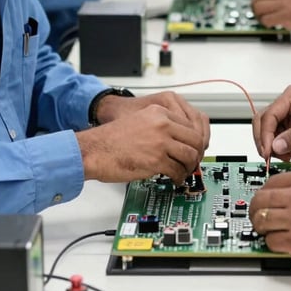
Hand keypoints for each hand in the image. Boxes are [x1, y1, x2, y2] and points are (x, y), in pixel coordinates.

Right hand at [77, 91, 210, 185]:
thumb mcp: (140, 120)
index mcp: (159, 112)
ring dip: (189, 167)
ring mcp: (160, 142)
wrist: (95, 150)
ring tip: (183, 172)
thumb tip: (178, 140)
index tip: (193, 149)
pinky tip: (174, 179)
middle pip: (195, 139)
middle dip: (196, 154)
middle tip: (192, 162)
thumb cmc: (112, 139)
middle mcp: (162, 124)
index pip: (190, 124)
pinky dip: (179, 177)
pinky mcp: (156, 160)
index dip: (195, 140)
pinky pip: (178, 170)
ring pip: (190, 155)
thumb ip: (160, 126)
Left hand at [249, 170, 290, 268]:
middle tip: (256, 216)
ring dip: (260, 228)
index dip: (263, 192)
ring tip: (265, 232)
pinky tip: (279, 244)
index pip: (271, 182)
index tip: (262, 199)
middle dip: (254, 210)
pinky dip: (271, 244)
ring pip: (261, 220)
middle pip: (260, 200)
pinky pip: (271, 241)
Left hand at [252, 0, 290, 32]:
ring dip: (259, 16)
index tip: (262, 5)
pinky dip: (266, 23)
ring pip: (258, 8)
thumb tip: (274, 2)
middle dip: (255, 7)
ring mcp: (282, 3)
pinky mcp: (284, 15)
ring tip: (264, 20)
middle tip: (258, 13)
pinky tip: (271, 24)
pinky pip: (266, 19)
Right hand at [252, 84, 290, 160]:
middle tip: (269, 157)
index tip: (268, 151)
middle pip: (264, 122)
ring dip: (272, 147)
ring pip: (270, 133)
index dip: (265, 134)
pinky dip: (280, 150)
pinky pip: (280, 141)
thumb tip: (276, 145)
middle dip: (264, 140)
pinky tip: (290, 156)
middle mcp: (289, 106)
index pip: (269, 115)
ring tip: (285, 157)